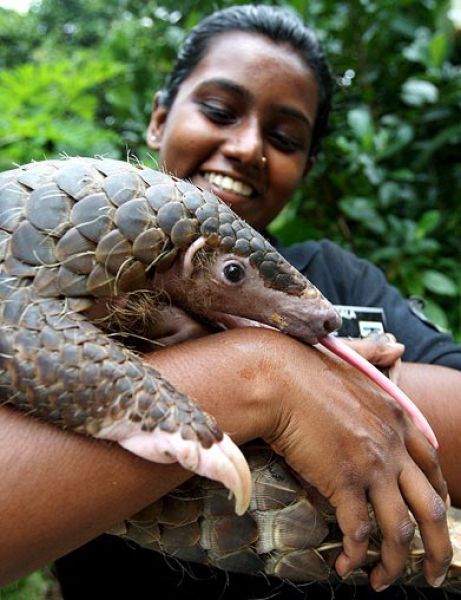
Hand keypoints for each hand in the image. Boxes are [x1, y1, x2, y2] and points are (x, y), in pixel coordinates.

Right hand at [258, 331, 450, 590]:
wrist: (275, 378)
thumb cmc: (305, 367)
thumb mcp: (349, 358)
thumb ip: (376, 353)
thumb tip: (398, 346)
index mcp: (397, 417)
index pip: (432, 465)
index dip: (437, 496)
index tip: (435, 518)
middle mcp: (392, 445)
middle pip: (431, 508)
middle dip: (437, 548)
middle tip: (432, 573)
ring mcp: (370, 465)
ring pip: (400, 530)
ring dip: (396, 564)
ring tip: (385, 582)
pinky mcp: (341, 482)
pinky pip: (358, 532)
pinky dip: (355, 557)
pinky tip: (345, 567)